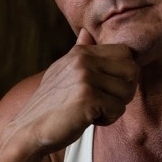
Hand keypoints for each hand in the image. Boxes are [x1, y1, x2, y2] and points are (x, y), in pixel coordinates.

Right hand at [9, 28, 136, 154]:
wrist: (29, 130)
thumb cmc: (50, 105)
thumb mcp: (62, 72)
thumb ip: (79, 52)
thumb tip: (86, 32)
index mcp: (80, 52)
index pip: (125, 52)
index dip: (124, 73)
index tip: (107, 88)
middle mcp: (83, 60)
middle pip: (132, 70)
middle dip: (125, 90)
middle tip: (105, 102)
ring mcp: (85, 77)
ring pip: (127, 92)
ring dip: (114, 108)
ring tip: (92, 111)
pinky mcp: (88, 97)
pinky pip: (118, 108)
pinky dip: (107, 119)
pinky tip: (88, 119)